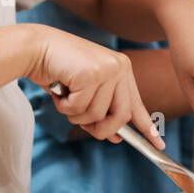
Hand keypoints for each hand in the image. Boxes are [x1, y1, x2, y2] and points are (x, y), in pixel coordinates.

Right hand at [24, 26, 162, 148]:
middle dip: (101, 129)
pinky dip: (65, 105)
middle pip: (121, 116)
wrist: (36, 48)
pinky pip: (79, 108)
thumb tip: (116, 137)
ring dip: (75, 114)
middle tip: (83, 125)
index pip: (137, 104)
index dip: (146, 127)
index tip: (158, 144)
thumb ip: (103, 111)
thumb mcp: (86, 91)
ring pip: (97, 114)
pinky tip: (59, 89)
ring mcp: (107, 69)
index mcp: (122, 69)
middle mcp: (119, 67)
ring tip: (66, 96)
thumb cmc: (58, 70)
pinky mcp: (91, 74)